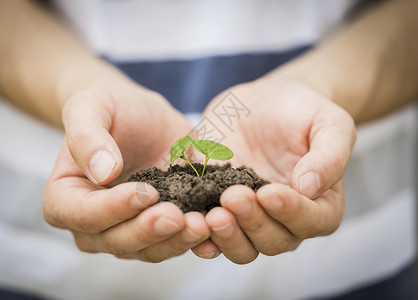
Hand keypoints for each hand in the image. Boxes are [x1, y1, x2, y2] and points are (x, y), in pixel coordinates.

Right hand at [43, 85, 209, 261]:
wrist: (142, 118)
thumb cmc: (111, 109)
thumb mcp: (91, 107)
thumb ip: (87, 136)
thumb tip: (103, 173)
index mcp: (65, 198)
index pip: (85, 213)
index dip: (113, 209)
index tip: (145, 192)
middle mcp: (93, 225)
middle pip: (117, 240)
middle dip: (148, 231)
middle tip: (177, 216)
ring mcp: (127, 231)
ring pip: (148, 249)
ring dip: (174, 241)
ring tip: (200, 224)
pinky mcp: (158, 230)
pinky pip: (173, 243)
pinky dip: (193, 241)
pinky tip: (213, 230)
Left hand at [192, 78, 355, 263]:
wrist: (266, 102)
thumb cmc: (303, 111)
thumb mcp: (329, 122)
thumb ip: (329, 155)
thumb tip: (310, 188)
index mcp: (319, 205)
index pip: (310, 221)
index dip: (290, 212)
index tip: (268, 192)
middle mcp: (284, 221)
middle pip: (272, 240)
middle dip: (252, 222)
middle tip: (233, 197)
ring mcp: (250, 218)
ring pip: (240, 247)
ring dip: (226, 237)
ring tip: (211, 215)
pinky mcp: (219, 209)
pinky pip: (209, 234)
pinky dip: (199, 234)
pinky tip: (188, 222)